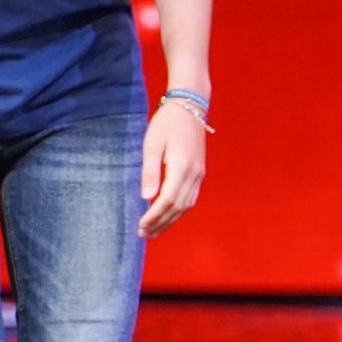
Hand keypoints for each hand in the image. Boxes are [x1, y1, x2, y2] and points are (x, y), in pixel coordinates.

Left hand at [138, 103, 205, 238]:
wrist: (190, 107)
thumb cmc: (166, 123)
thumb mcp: (152, 144)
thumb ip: (150, 172)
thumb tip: (145, 197)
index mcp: (182, 167)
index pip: (167, 200)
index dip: (154, 216)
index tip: (141, 226)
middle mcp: (194, 174)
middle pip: (178, 207)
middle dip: (161, 223)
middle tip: (144, 235)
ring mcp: (199, 174)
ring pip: (186, 205)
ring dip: (170, 220)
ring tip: (155, 231)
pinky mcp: (199, 172)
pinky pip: (191, 198)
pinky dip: (179, 210)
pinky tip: (168, 215)